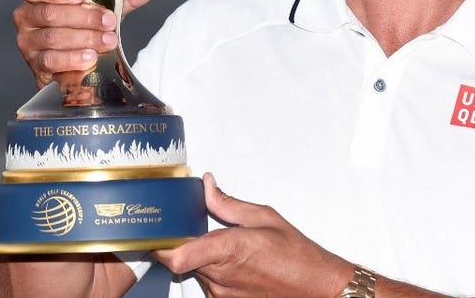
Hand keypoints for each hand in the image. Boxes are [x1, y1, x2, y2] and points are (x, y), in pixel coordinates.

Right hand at [12, 0, 161, 87]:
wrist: (83, 60)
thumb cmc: (90, 23)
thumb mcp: (110, 5)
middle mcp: (27, 16)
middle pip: (50, 14)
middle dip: (84, 18)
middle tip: (110, 22)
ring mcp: (28, 42)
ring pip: (52, 38)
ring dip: (84, 39)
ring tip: (108, 41)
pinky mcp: (35, 65)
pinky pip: (50, 61)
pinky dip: (72, 59)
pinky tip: (90, 58)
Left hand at [153, 173, 352, 297]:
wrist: (314, 285)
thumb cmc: (296, 255)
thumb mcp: (263, 217)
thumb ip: (228, 203)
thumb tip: (209, 187)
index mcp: (228, 249)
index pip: (178, 255)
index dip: (162, 245)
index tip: (159, 231)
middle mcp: (221, 276)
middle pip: (181, 259)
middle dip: (185, 243)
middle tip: (196, 230)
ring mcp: (222, 293)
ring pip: (194, 271)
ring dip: (201, 258)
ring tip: (227, 248)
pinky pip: (207, 284)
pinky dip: (214, 272)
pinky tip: (235, 264)